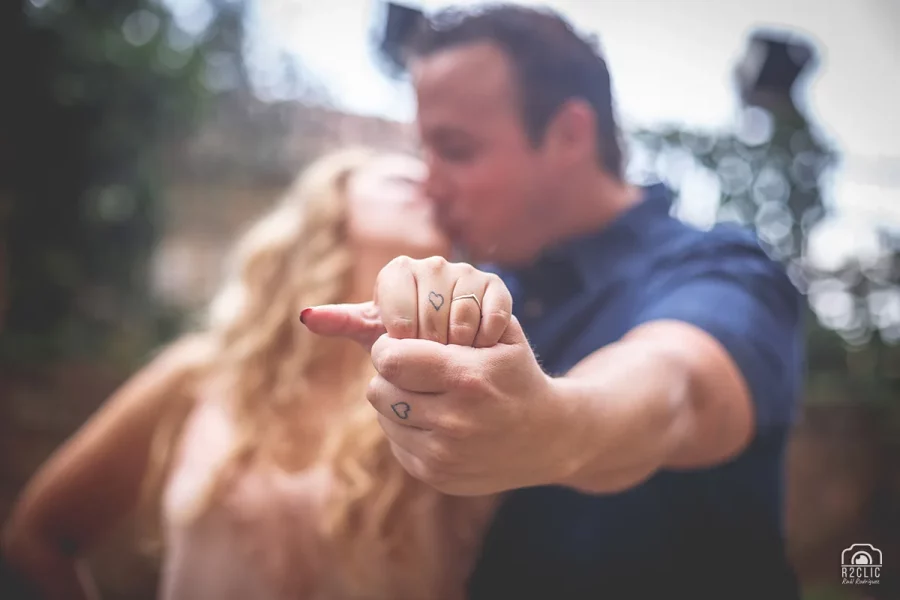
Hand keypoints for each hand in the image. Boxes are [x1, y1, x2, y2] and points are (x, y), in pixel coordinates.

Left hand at [300, 256, 579, 494]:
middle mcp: (454, 421)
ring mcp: (444, 455)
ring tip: (431, 394)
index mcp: (468, 378)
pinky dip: (407, 425)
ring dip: (397, 398)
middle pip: (380, 387)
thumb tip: (311, 313)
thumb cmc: (512, 371)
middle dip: (394, 373)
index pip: (390, 357)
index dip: (393, 348)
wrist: (550, 436)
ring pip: (383, 413)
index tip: (407, 346)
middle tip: (420, 371)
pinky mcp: (435, 476)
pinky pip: (394, 439)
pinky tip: (439, 421)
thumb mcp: (490, 331)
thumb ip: (430, 311)